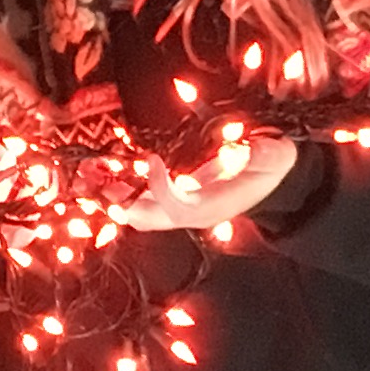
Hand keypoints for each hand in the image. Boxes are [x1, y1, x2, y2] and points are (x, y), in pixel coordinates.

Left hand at [108, 134, 297, 232]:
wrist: (277, 179)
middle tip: (98, 183)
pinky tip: (107, 174)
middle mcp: (194, 212)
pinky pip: (145, 202)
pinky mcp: (180, 198)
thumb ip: (261, 154)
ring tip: (92, 178)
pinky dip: (126, 190)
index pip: (178, 206)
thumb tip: (243, 151)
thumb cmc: (272, 165)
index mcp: (214, 206)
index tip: (151, 161)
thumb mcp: (273, 156)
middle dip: (123, 204)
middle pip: (149, 219)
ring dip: (118, 198)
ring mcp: (185, 208)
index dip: (161, 188)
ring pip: (142, 214)